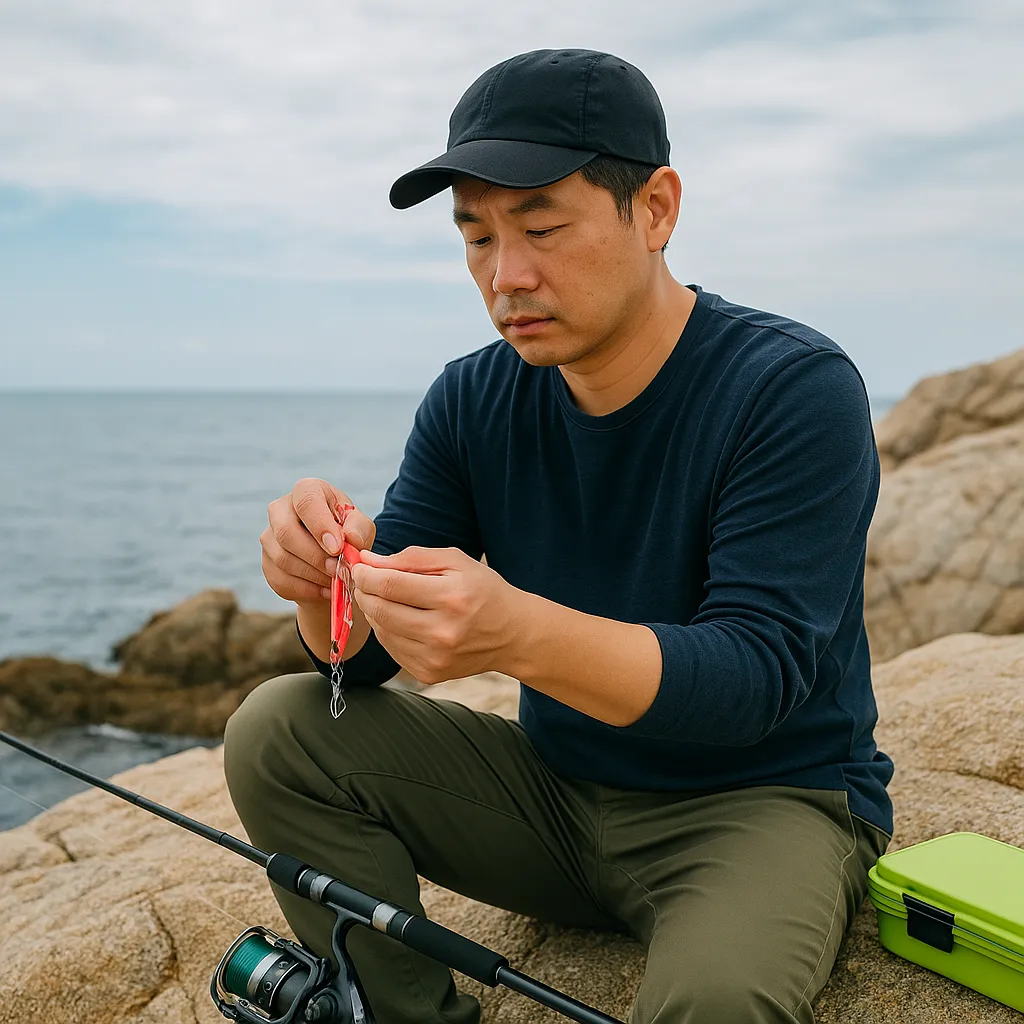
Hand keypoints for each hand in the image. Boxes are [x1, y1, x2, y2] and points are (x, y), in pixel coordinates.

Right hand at [262, 477, 375, 605]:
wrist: (334, 559)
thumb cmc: (347, 534)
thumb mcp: (361, 527)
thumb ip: (358, 529)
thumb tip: (350, 539)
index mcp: (306, 491)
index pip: (306, 501)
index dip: (320, 525)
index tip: (337, 548)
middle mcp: (280, 509)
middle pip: (286, 532)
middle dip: (315, 556)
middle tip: (338, 570)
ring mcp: (269, 536)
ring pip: (283, 559)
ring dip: (313, 575)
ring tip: (336, 580)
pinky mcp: (267, 563)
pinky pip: (281, 580)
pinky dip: (307, 590)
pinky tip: (326, 590)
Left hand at [351, 546, 521, 683]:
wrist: (512, 634)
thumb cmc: (483, 590)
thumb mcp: (455, 561)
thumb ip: (411, 558)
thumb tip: (368, 561)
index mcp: (451, 597)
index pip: (390, 585)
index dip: (366, 574)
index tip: (359, 566)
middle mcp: (443, 632)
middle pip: (381, 610)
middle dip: (364, 591)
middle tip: (364, 580)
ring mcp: (435, 657)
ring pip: (382, 631)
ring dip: (373, 611)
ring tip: (383, 597)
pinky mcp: (429, 674)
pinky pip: (391, 649)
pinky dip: (387, 630)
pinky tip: (399, 618)